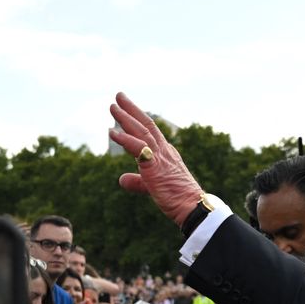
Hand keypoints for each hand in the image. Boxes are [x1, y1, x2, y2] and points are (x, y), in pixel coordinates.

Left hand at [109, 92, 201, 225]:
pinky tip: (113, 133)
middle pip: (145, 125)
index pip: (149, 132)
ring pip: (141, 132)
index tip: (126, 110)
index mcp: (165, 154)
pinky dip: (125, 140)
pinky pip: (138, 149)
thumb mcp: (152, 187)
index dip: (137, 120)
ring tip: (113, 107)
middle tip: (118, 96)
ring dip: (126, 118)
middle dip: (131, 110)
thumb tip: (121, 179)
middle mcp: (163, 151)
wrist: (191, 207)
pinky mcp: (155, 166)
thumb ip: (137, 182)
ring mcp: (160, 157)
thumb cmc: (176, 198)